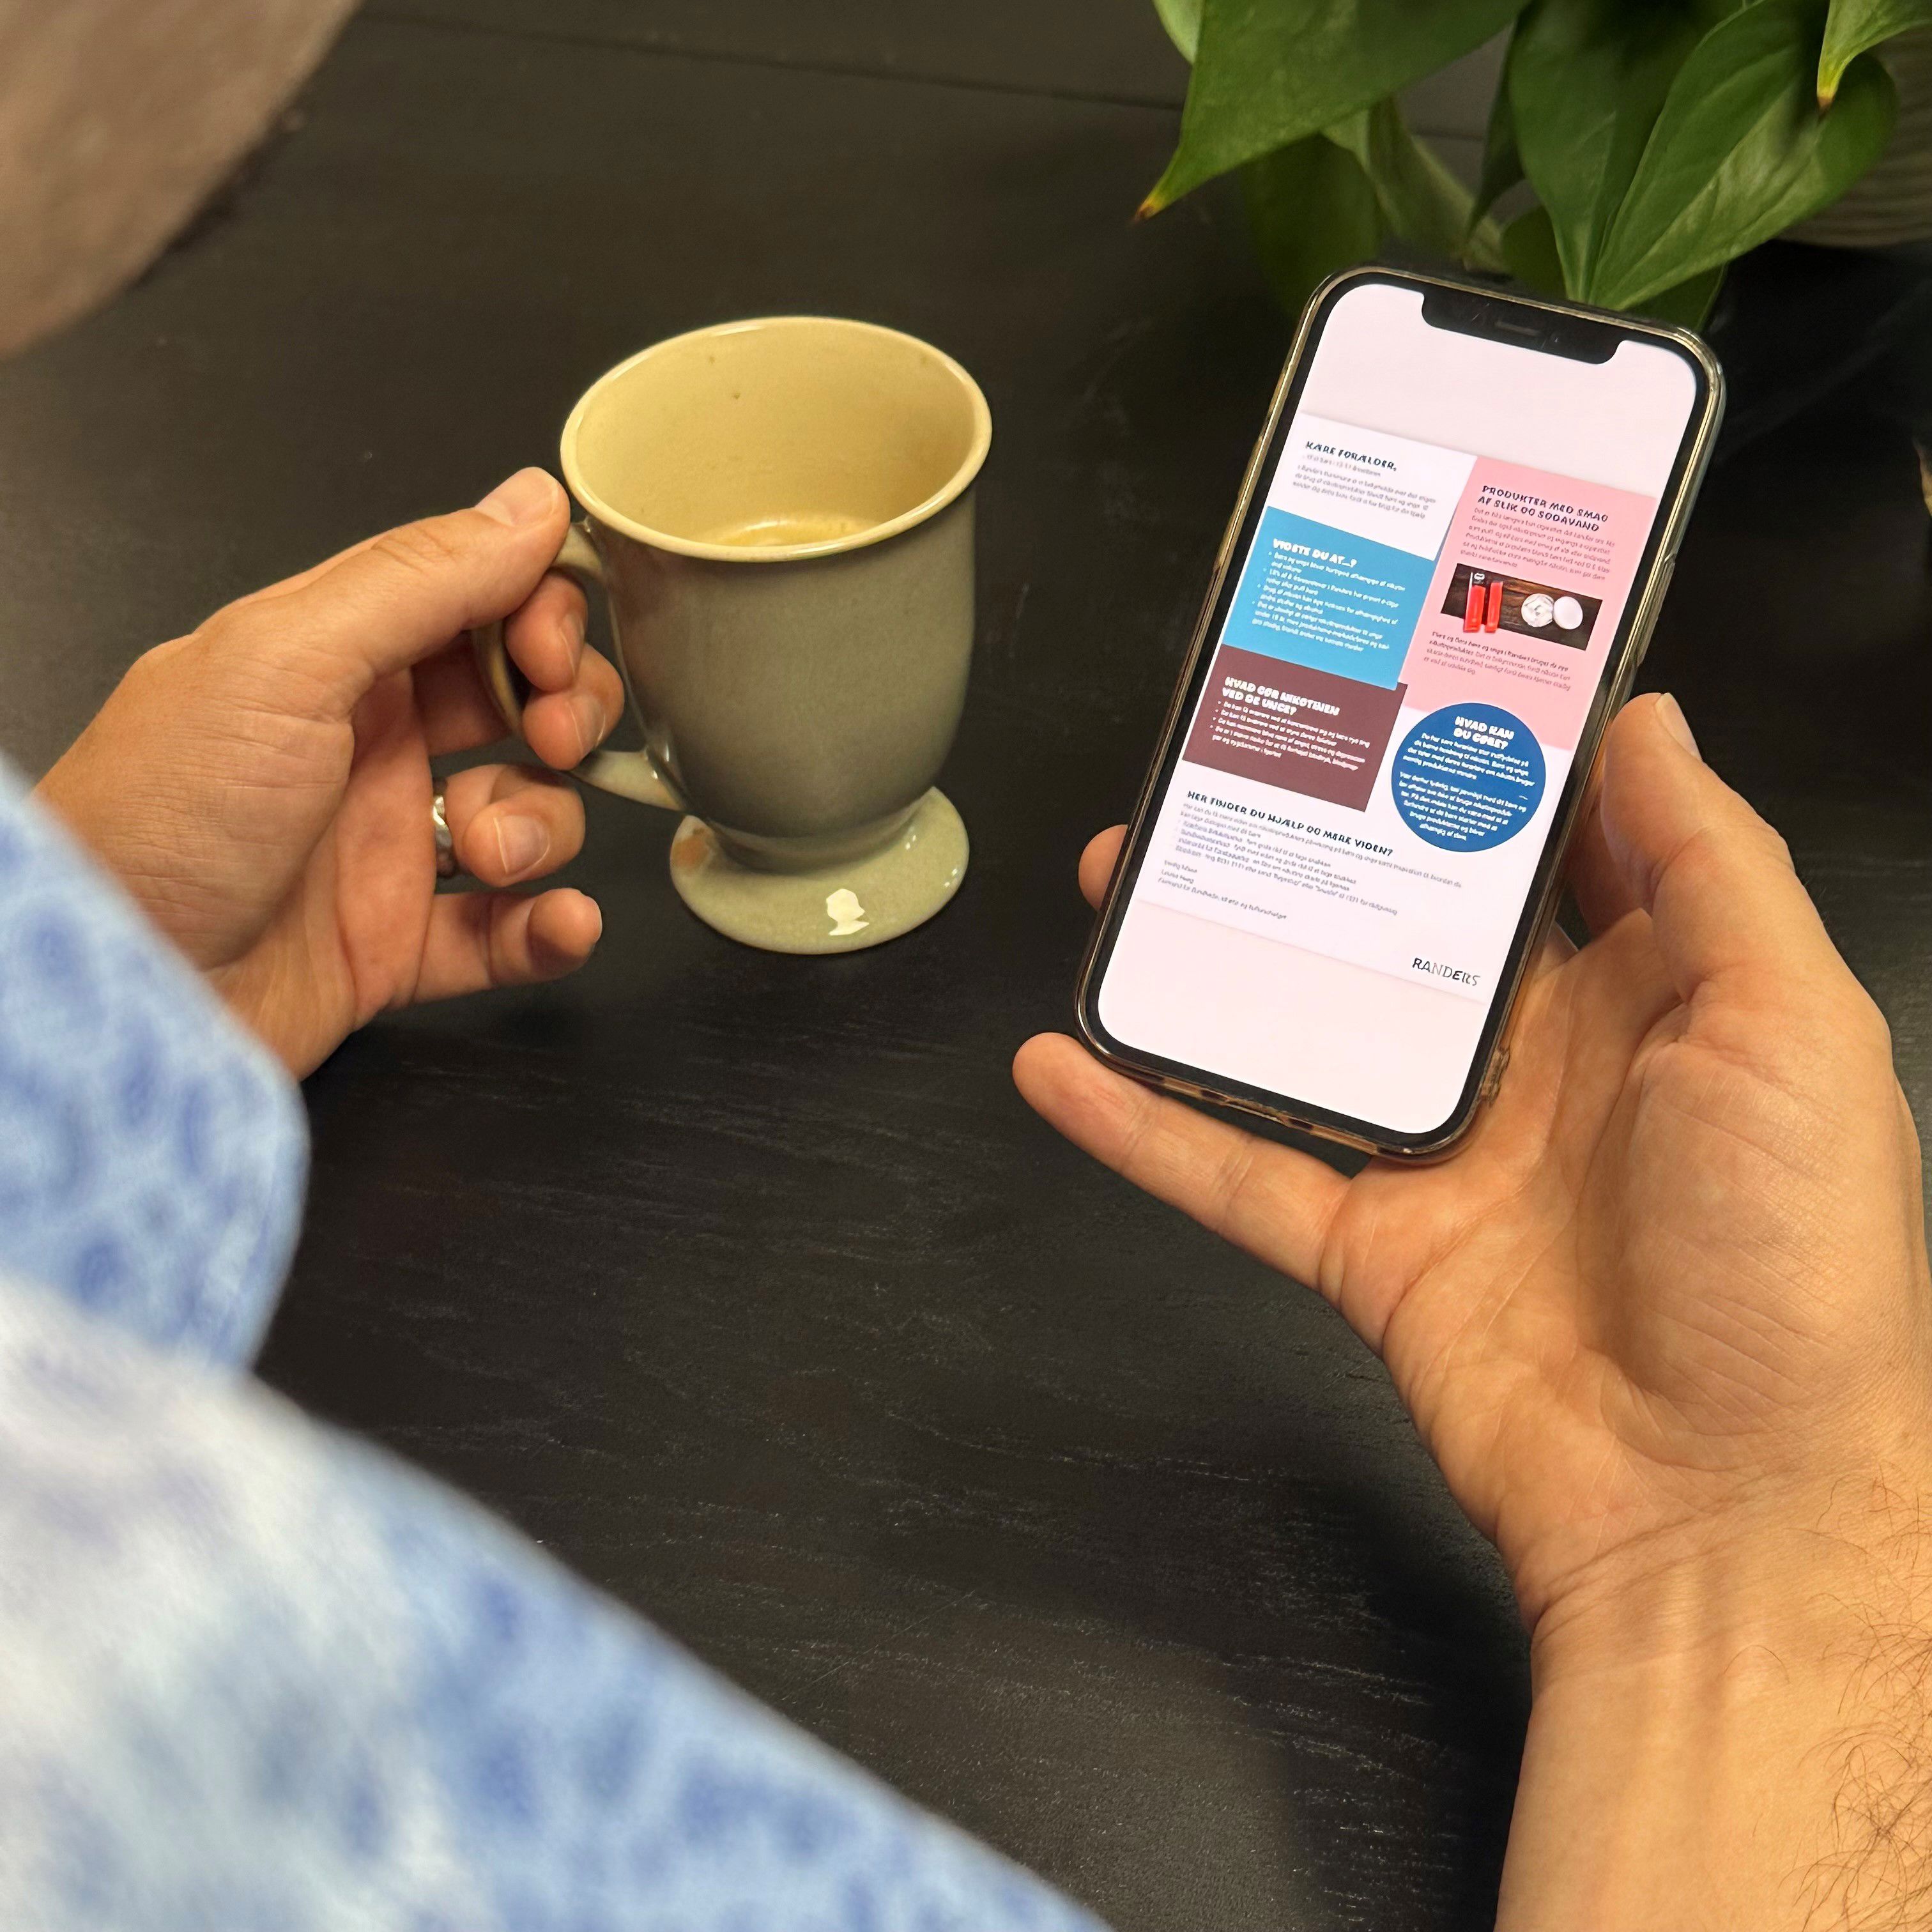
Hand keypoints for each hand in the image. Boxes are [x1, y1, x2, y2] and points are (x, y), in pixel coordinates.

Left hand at [38, 468, 624, 1077]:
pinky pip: (509, 931)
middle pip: (517, 699)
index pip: (472, 598)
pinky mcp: (397, 949)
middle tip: (551, 737)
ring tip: (491, 856)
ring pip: (526, 815)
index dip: (536, 612)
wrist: (114, 995)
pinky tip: (558, 924)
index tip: (550, 650)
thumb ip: (417, 579)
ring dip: (542, 829)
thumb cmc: (159, 820)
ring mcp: (384, 849)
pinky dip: (550, 928)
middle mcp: (363, 744)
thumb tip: (531, 501)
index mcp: (328, 656)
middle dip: (564, 712)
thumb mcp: (283, 661)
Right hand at [1016, 694, 1931, 1925]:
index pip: (1554, 837)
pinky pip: (1232, 1169)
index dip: (1486, 746)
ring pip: (1294, 1027)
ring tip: (1119, 869)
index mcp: (1653, 991)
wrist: (1723, 1503)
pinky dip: (1139, 1122)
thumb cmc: (1791, 1265)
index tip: (1412, 657)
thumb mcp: (1788, 1024)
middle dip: (1315, 834)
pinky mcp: (1365, 1244)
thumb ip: (1712, 864)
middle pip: (1397, 918)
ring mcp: (1441, 1153)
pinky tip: (1059, 1062)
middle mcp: (1541, 1060)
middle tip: (1230, 748)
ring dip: (1201, 952)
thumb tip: (1646, 718)